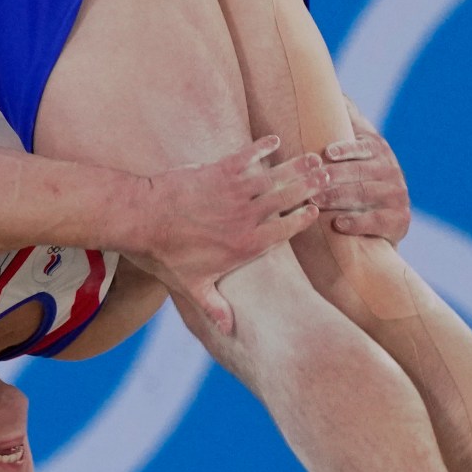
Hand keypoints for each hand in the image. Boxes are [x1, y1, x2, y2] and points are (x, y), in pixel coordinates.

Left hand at [129, 135, 322, 334]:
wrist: (142, 220)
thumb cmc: (165, 255)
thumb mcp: (191, 285)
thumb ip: (214, 306)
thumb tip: (227, 331)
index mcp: (246, 244)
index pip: (285, 229)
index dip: (303, 219)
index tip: (316, 210)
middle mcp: (246, 216)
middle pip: (287, 198)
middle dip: (310, 186)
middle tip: (329, 175)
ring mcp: (234, 191)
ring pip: (274, 176)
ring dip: (297, 166)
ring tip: (315, 159)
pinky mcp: (218, 171)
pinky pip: (247, 156)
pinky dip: (262, 147)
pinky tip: (274, 140)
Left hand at [307, 104, 411, 242]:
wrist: (387, 219)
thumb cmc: (360, 179)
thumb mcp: (358, 148)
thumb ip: (349, 121)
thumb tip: (335, 89)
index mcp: (379, 150)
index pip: (363, 146)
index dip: (346, 149)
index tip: (327, 153)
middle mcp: (391, 170)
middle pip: (360, 173)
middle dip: (333, 178)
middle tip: (309, 183)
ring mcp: (397, 196)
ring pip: (365, 196)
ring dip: (339, 199)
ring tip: (316, 202)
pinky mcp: (399, 220)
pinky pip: (377, 221)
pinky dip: (357, 223)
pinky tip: (338, 225)